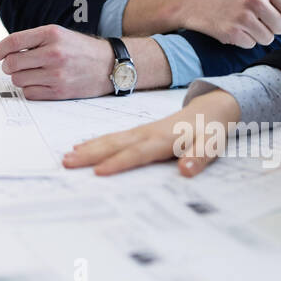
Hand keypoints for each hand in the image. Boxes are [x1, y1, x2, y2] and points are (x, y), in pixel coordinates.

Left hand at [0, 24, 114, 99]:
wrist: (111, 65)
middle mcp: (54, 53)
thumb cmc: (82, 50)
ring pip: (19, 80)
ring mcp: (57, 74)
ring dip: (19, 78)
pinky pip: (30, 93)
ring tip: (30, 73)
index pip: (13, 42)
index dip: (0, 49)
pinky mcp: (60, 91)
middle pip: (12, 63)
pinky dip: (29, 89)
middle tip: (12, 66)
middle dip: (8, 65)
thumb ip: (34, 41)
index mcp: (51, 34)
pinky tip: (38, 83)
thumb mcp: (60, 35)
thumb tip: (6, 52)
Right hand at [61, 89, 241, 174]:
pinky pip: (114, 137)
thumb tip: (185, 171)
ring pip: (110, 139)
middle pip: (115, 144)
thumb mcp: (212, 145)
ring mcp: (141, 131)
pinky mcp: (139, 132)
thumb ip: (198, 158)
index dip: (118, 163)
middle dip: (90, 154)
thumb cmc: (211, 130)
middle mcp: (147, 133)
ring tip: (67, 156)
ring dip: (88, 148)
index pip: (137, 154)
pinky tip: (82, 146)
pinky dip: (96, 142)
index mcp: (163, 139)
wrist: (212, 107)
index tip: (98, 173)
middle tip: (67, 163)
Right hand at [180, 0, 280, 47]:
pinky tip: (232, 29)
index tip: (266, 13)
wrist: (195, 2)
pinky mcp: (232, 31)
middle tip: (253, 20)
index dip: (280, 16)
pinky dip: (243, 41)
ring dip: (256, 36)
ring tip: (242, 25)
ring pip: (268, 39)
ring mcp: (243, 16)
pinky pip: (251, 45)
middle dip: (270, 28)